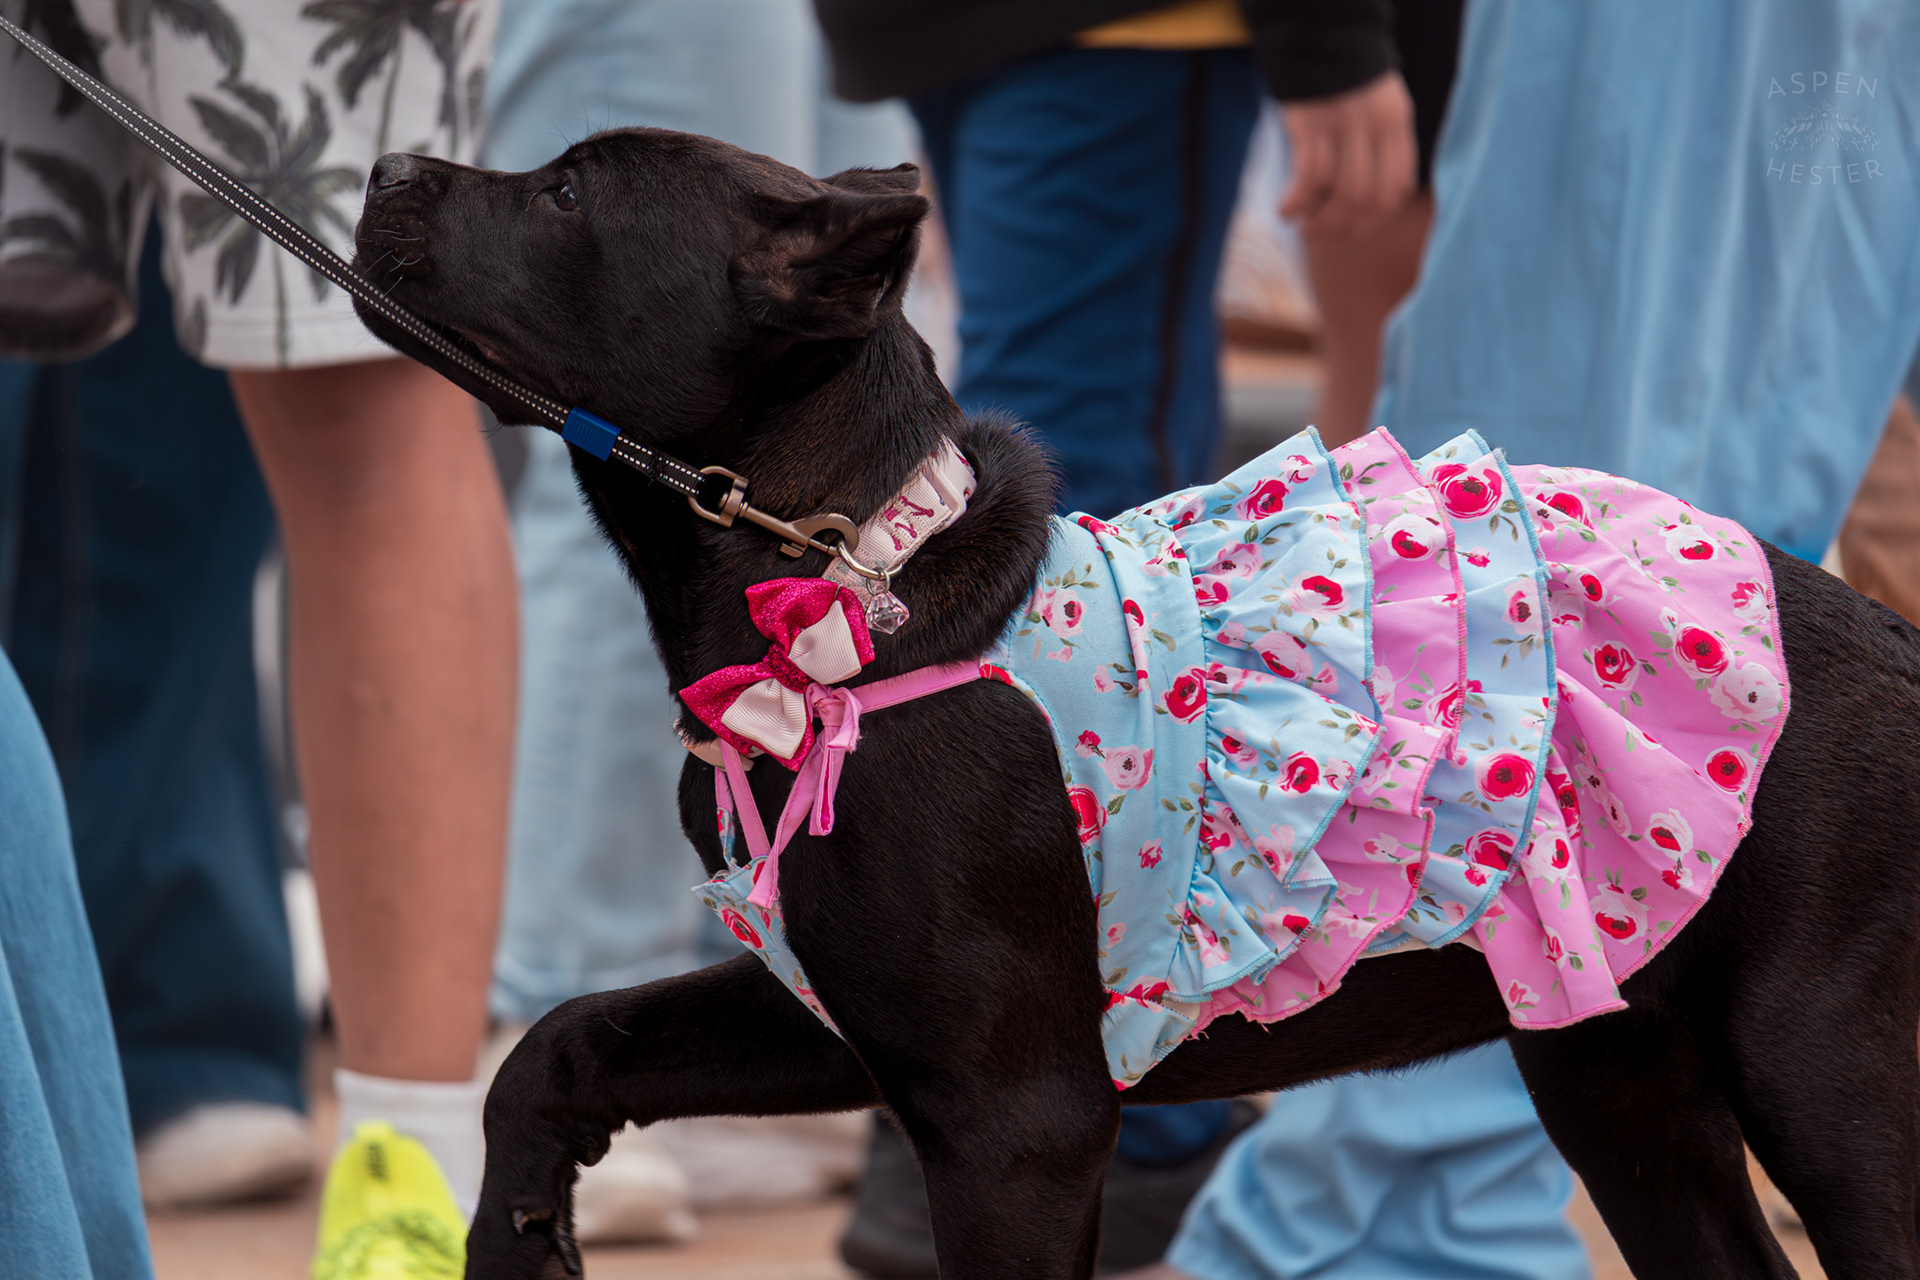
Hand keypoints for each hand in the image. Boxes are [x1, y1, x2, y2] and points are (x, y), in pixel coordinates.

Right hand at [1278, 70, 1416, 236]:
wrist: (1320, 37)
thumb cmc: (1345, 82)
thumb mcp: (1378, 109)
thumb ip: (1381, 149)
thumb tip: (1368, 206)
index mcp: (1397, 125)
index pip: (1396, 190)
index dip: (1374, 220)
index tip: (1351, 230)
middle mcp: (1377, 127)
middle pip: (1368, 199)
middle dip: (1344, 229)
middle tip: (1321, 234)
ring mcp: (1346, 125)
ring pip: (1341, 195)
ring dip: (1321, 223)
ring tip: (1303, 229)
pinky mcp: (1313, 124)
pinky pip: (1309, 178)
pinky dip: (1296, 203)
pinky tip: (1285, 209)